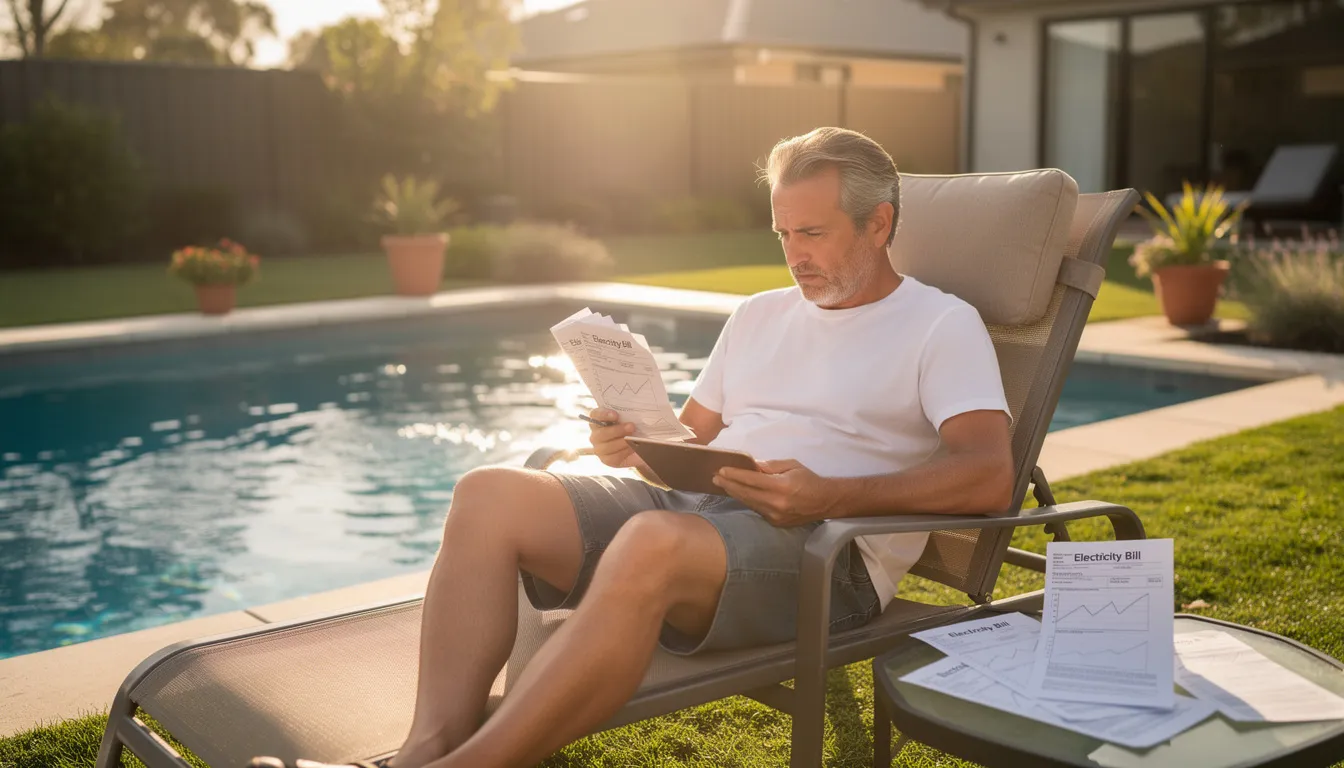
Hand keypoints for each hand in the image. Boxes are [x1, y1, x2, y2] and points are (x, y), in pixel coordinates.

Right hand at [586, 408, 647, 469]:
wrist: (638, 446)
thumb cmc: (630, 428)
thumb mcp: (629, 420)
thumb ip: (626, 416)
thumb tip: (634, 416)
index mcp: (598, 420)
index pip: (595, 415)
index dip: (603, 414)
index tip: (616, 415)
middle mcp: (596, 435)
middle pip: (600, 433)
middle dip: (617, 430)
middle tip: (631, 426)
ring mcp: (599, 448)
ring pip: (606, 447)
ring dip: (621, 442)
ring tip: (633, 439)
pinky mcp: (607, 460)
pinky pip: (613, 457)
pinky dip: (624, 452)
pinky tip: (632, 448)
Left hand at [712, 459, 835, 526]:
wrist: (825, 501)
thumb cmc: (809, 479)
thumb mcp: (791, 465)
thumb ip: (770, 466)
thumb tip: (751, 465)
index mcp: (781, 486)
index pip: (752, 480)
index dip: (735, 475)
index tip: (721, 470)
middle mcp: (776, 503)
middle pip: (746, 493)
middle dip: (729, 485)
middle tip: (715, 477)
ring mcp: (775, 515)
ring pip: (748, 503)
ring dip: (735, 493)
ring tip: (723, 485)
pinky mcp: (775, 522)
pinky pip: (756, 509)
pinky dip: (746, 501)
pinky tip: (738, 494)